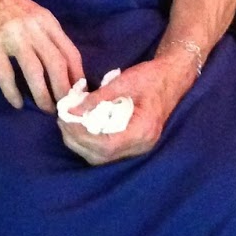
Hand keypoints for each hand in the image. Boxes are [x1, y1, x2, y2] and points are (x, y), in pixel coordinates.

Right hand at [0, 0, 83, 111]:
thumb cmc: (6, 1)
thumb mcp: (34, 13)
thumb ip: (46, 34)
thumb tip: (61, 65)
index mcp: (47, 21)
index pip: (70, 53)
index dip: (77, 77)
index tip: (79, 95)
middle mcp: (34, 27)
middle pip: (56, 64)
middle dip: (63, 91)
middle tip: (64, 109)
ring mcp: (12, 34)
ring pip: (34, 71)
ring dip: (42, 94)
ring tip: (45, 109)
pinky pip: (5, 72)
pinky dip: (12, 91)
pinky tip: (16, 103)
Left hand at [57, 50, 196, 164]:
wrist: (172, 78)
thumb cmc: (151, 77)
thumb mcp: (124, 81)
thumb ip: (98, 97)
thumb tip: (72, 109)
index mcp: (143, 130)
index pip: (106, 145)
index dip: (82, 136)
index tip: (66, 120)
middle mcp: (141, 145)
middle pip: (101, 156)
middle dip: (77, 141)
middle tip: (62, 121)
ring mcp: (138, 148)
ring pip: (102, 158)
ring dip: (81, 144)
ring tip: (68, 124)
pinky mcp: (133, 145)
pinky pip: (108, 152)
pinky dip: (90, 143)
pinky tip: (81, 128)